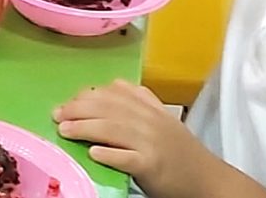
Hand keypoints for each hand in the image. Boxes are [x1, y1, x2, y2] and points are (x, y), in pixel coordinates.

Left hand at [55, 81, 219, 194]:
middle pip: (109, 108)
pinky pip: (127, 158)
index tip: (68, 101)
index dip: (88, 95)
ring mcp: (153, 143)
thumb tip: (108, 87)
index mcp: (151, 108)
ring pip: (113, 129)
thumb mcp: (162, 120)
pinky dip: (109, 154)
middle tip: (57, 115)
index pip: (115, 93)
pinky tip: (93, 153)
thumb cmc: (180, 152)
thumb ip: (139, 103)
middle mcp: (151, 121)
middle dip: (79, 109)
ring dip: (85, 128)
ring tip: (64, 130)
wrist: (208, 180)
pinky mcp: (153, 165)